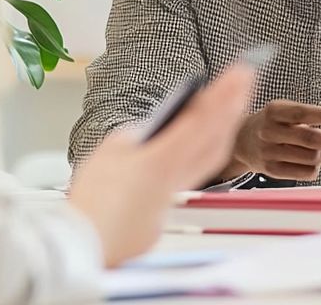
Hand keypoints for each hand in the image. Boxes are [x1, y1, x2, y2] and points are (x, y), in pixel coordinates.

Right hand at [69, 64, 253, 266]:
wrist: (76, 248)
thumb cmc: (88, 200)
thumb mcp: (110, 152)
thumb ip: (137, 136)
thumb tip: (152, 132)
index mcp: (161, 161)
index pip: (203, 120)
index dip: (225, 94)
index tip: (242, 71)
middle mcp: (173, 184)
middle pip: (215, 142)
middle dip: (233, 108)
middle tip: (245, 81)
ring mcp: (168, 205)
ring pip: (205, 165)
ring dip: (219, 133)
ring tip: (228, 108)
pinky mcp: (157, 223)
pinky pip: (182, 186)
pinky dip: (190, 162)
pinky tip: (192, 148)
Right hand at [226, 99, 320, 180]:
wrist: (240, 141)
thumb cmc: (273, 122)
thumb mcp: (286, 109)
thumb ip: (314, 113)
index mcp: (274, 111)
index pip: (303, 113)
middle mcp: (270, 132)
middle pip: (311, 139)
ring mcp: (270, 153)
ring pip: (312, 157)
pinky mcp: (273, 171)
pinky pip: (306, 172)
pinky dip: (319, 166)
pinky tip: (316, 159)